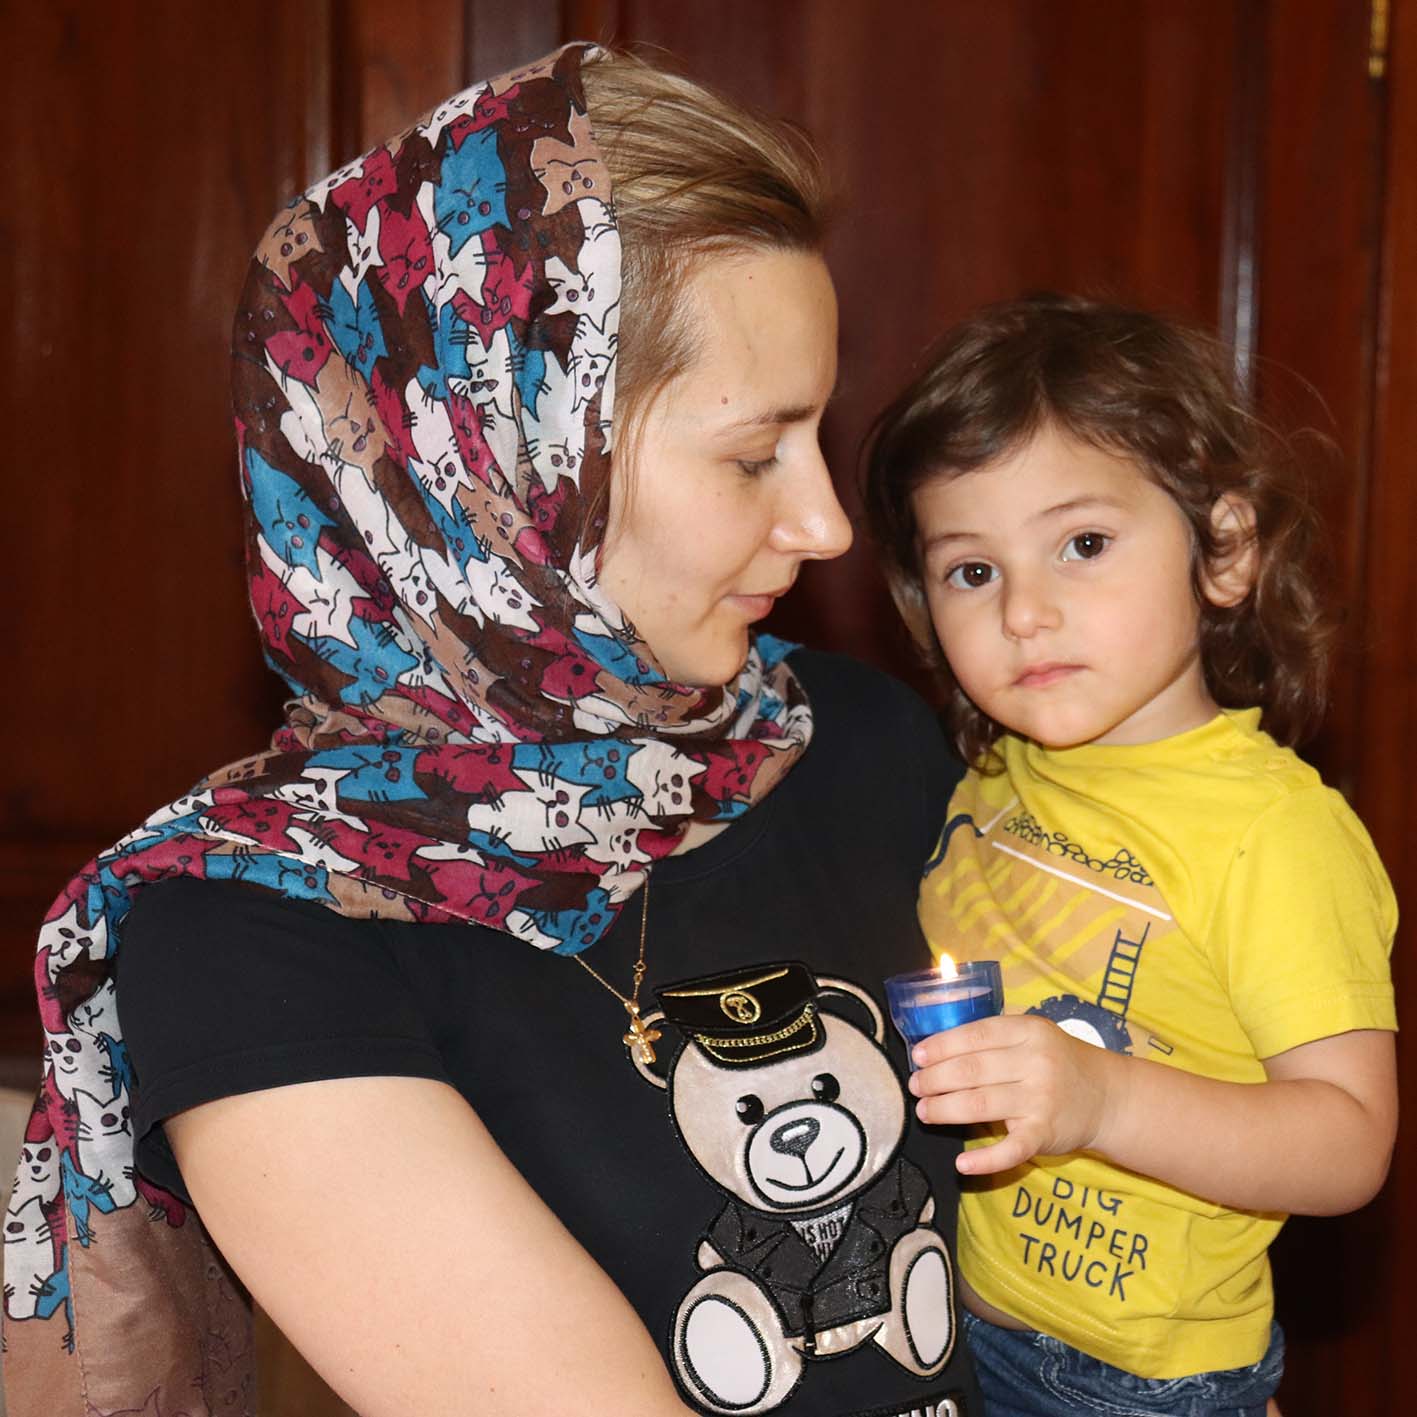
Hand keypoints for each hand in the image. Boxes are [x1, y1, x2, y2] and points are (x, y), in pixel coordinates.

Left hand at [908, 1014, 1117, 1175]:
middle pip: (971, 1070)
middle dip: (934, 1079)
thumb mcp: (1032, 1036)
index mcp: (1028, 1031)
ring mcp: (1041, 1099)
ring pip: (979, 1104)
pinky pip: (1010, 1150)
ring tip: (924, 1111)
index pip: (975, 1035)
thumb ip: (993, 1038)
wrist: (1108, 1096)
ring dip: (944, 1109)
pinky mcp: (1045, 1134)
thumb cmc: (1058, 1062)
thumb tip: (936, 1048)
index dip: (941, 1046)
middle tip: (914, 1086)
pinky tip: (962, 1164)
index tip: (917, 1056)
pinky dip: (984, 1159)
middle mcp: (1035, 1063)